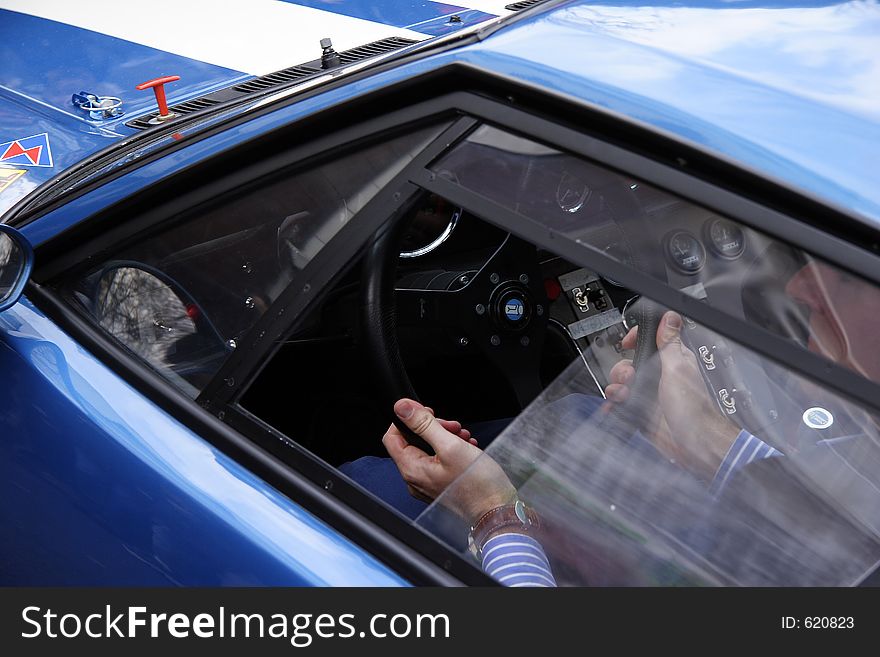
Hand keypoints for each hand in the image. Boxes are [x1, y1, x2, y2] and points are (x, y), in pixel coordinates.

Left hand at [383, 399, 515, 523]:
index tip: (425, 412)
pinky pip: (439, 462)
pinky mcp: (442, 486)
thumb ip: (424, 425)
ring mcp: (428, 484)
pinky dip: (451, 450)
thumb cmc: (477, 485)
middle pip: (412, 442)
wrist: (496, 511)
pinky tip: (466, 448)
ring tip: (462, 437)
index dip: (406, 419)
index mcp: (412, 469)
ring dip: (445, 437)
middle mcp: (416, 479)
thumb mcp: (450, 445)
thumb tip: (402, 408)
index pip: (392, 437)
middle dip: (433, 428)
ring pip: (428, 450)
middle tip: (452, 426)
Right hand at [605, 311, 739, 478]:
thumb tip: (670, 317)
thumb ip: (670, 343)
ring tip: (622, 396)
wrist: (695, 445)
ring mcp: (652, 396)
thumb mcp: (677, 369)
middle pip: (631, 363)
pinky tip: (613, 409)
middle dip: (622, 369)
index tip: (628, 343)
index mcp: (673, 361)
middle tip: (629, 378)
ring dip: (617, 389)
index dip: (636, 339)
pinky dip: (614, 407)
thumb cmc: (693, 408)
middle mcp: (661, 377)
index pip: (651, 340)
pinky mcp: (644, 413)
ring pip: (624, 385)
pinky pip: (623, 406)